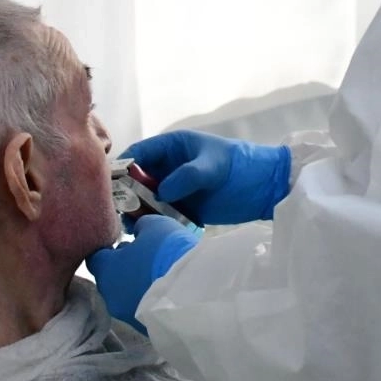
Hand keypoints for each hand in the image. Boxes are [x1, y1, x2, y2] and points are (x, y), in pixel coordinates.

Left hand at [86, 215, 197, 333]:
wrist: (192, 295)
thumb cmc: (167, 254)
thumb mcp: (155, 227)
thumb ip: (141, 227)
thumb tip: (139, 231)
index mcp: (105, 270)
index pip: (96, 257)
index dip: (109, 247)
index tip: (124, 240)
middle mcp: (110, 295)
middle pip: (111, 277)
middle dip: (124, 266)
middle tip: (144, 255)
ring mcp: (127, 315)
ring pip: (126, 294)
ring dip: (137, 284)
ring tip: (159, 273)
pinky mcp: (145, 328)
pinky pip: (143, 307)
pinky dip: (150, 298)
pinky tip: (167, 290)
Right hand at [120, 130, 291, 224]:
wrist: (267, 188)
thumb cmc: (242, 167)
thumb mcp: (214, 167)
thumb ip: (188, 176)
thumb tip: (161, 192)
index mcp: (172, 147)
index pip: (138, 154)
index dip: (123, 168)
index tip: (112, 187)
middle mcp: (169, 167)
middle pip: (137, 180)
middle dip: (127, 195)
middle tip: (123, 214)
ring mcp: (176, 189)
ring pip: (146, 200)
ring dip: (139, 212)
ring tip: (136, 227)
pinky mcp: (184, 208)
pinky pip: (161, 215)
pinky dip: (155, 223)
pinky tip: (150, 233)